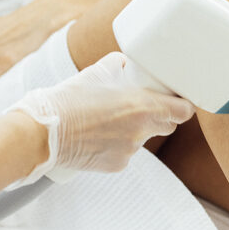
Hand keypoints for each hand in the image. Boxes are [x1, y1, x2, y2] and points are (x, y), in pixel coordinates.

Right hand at [10, 53, 194, 182]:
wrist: (45, 132)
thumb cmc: (69, 99)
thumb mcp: (97, 72)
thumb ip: (119, 66)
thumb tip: (126, 64)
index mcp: (143, 107)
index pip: (183, 111)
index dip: (182, 104)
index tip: (177, 100)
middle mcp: (141, 131)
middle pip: (167, 126)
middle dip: (159, 116)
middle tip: (140, 106)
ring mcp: (130, 151)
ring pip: (143, 139)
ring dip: (134, 130)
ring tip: (108, 121)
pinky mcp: (117, 165)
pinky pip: (125, 153)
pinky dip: (117, 145)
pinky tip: (98, 136)